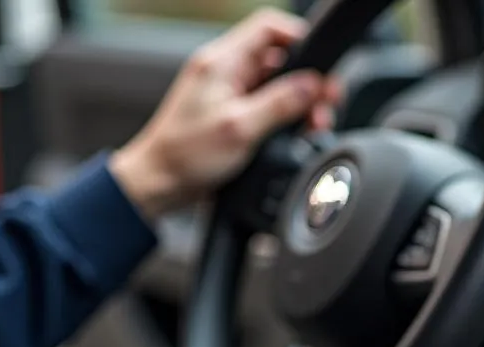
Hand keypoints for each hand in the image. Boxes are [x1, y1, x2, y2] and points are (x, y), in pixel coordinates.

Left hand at [109, 8, 340, 219]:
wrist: (159, 182)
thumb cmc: (186, 156)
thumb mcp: (240, 128)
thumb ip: (279, 103)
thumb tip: (312, 85)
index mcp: (222, 61)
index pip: (269, 28)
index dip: (301, 40)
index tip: (322, 68)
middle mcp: (224, 70)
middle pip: (278, 59)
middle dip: (306, 80)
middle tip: (323, 107)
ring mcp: (226, 91)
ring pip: (274, 84)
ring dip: (297, 102)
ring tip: (311, 126)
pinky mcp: (228, 112)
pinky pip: (263, 104)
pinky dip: (282, 117)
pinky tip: (291, 135)